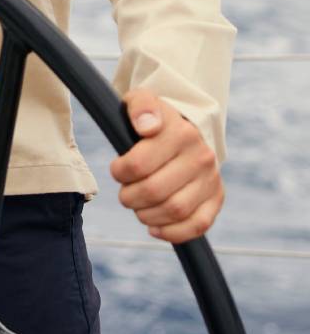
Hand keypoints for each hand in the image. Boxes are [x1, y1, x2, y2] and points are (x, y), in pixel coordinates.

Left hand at [110, 90, 222, 242]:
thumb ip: (140, 106)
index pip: (139, 164)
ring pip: (174, 210)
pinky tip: (154, 227)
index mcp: (181, 133)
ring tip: (138, 206)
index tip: (118, 169)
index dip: (120, 172)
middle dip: (130, 197)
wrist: (184, 129)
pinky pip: (198, 225)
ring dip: (146, 215)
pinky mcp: (216, 198)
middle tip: (125, 192)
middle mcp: (201, 157)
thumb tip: (147, 126)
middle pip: (154, 191)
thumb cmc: (154, 119)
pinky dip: (172, 233)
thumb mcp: (141, 100)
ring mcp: (211, 179)